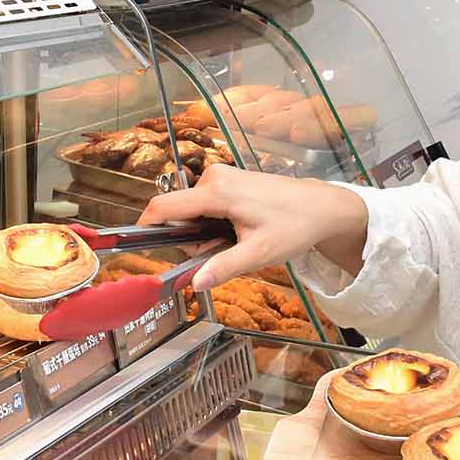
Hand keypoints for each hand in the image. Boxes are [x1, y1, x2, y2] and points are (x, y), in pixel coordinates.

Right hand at [139, 163, 367, 291]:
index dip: (145, 228)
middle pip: (178, 214)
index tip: (138, 248)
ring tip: (237, 241)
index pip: (163, 207)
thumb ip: (223, 267)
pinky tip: (239, 230)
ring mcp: (220, 176)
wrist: (321, 206)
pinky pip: (203, 204)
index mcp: (216, 192)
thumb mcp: (259, 253)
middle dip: (190, 239)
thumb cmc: (294, 226)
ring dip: (204, 232)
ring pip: (191, 211)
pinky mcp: (226, 179)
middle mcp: (213, 177)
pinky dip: (213, 222)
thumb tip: (194, 283)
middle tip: (221, 252)